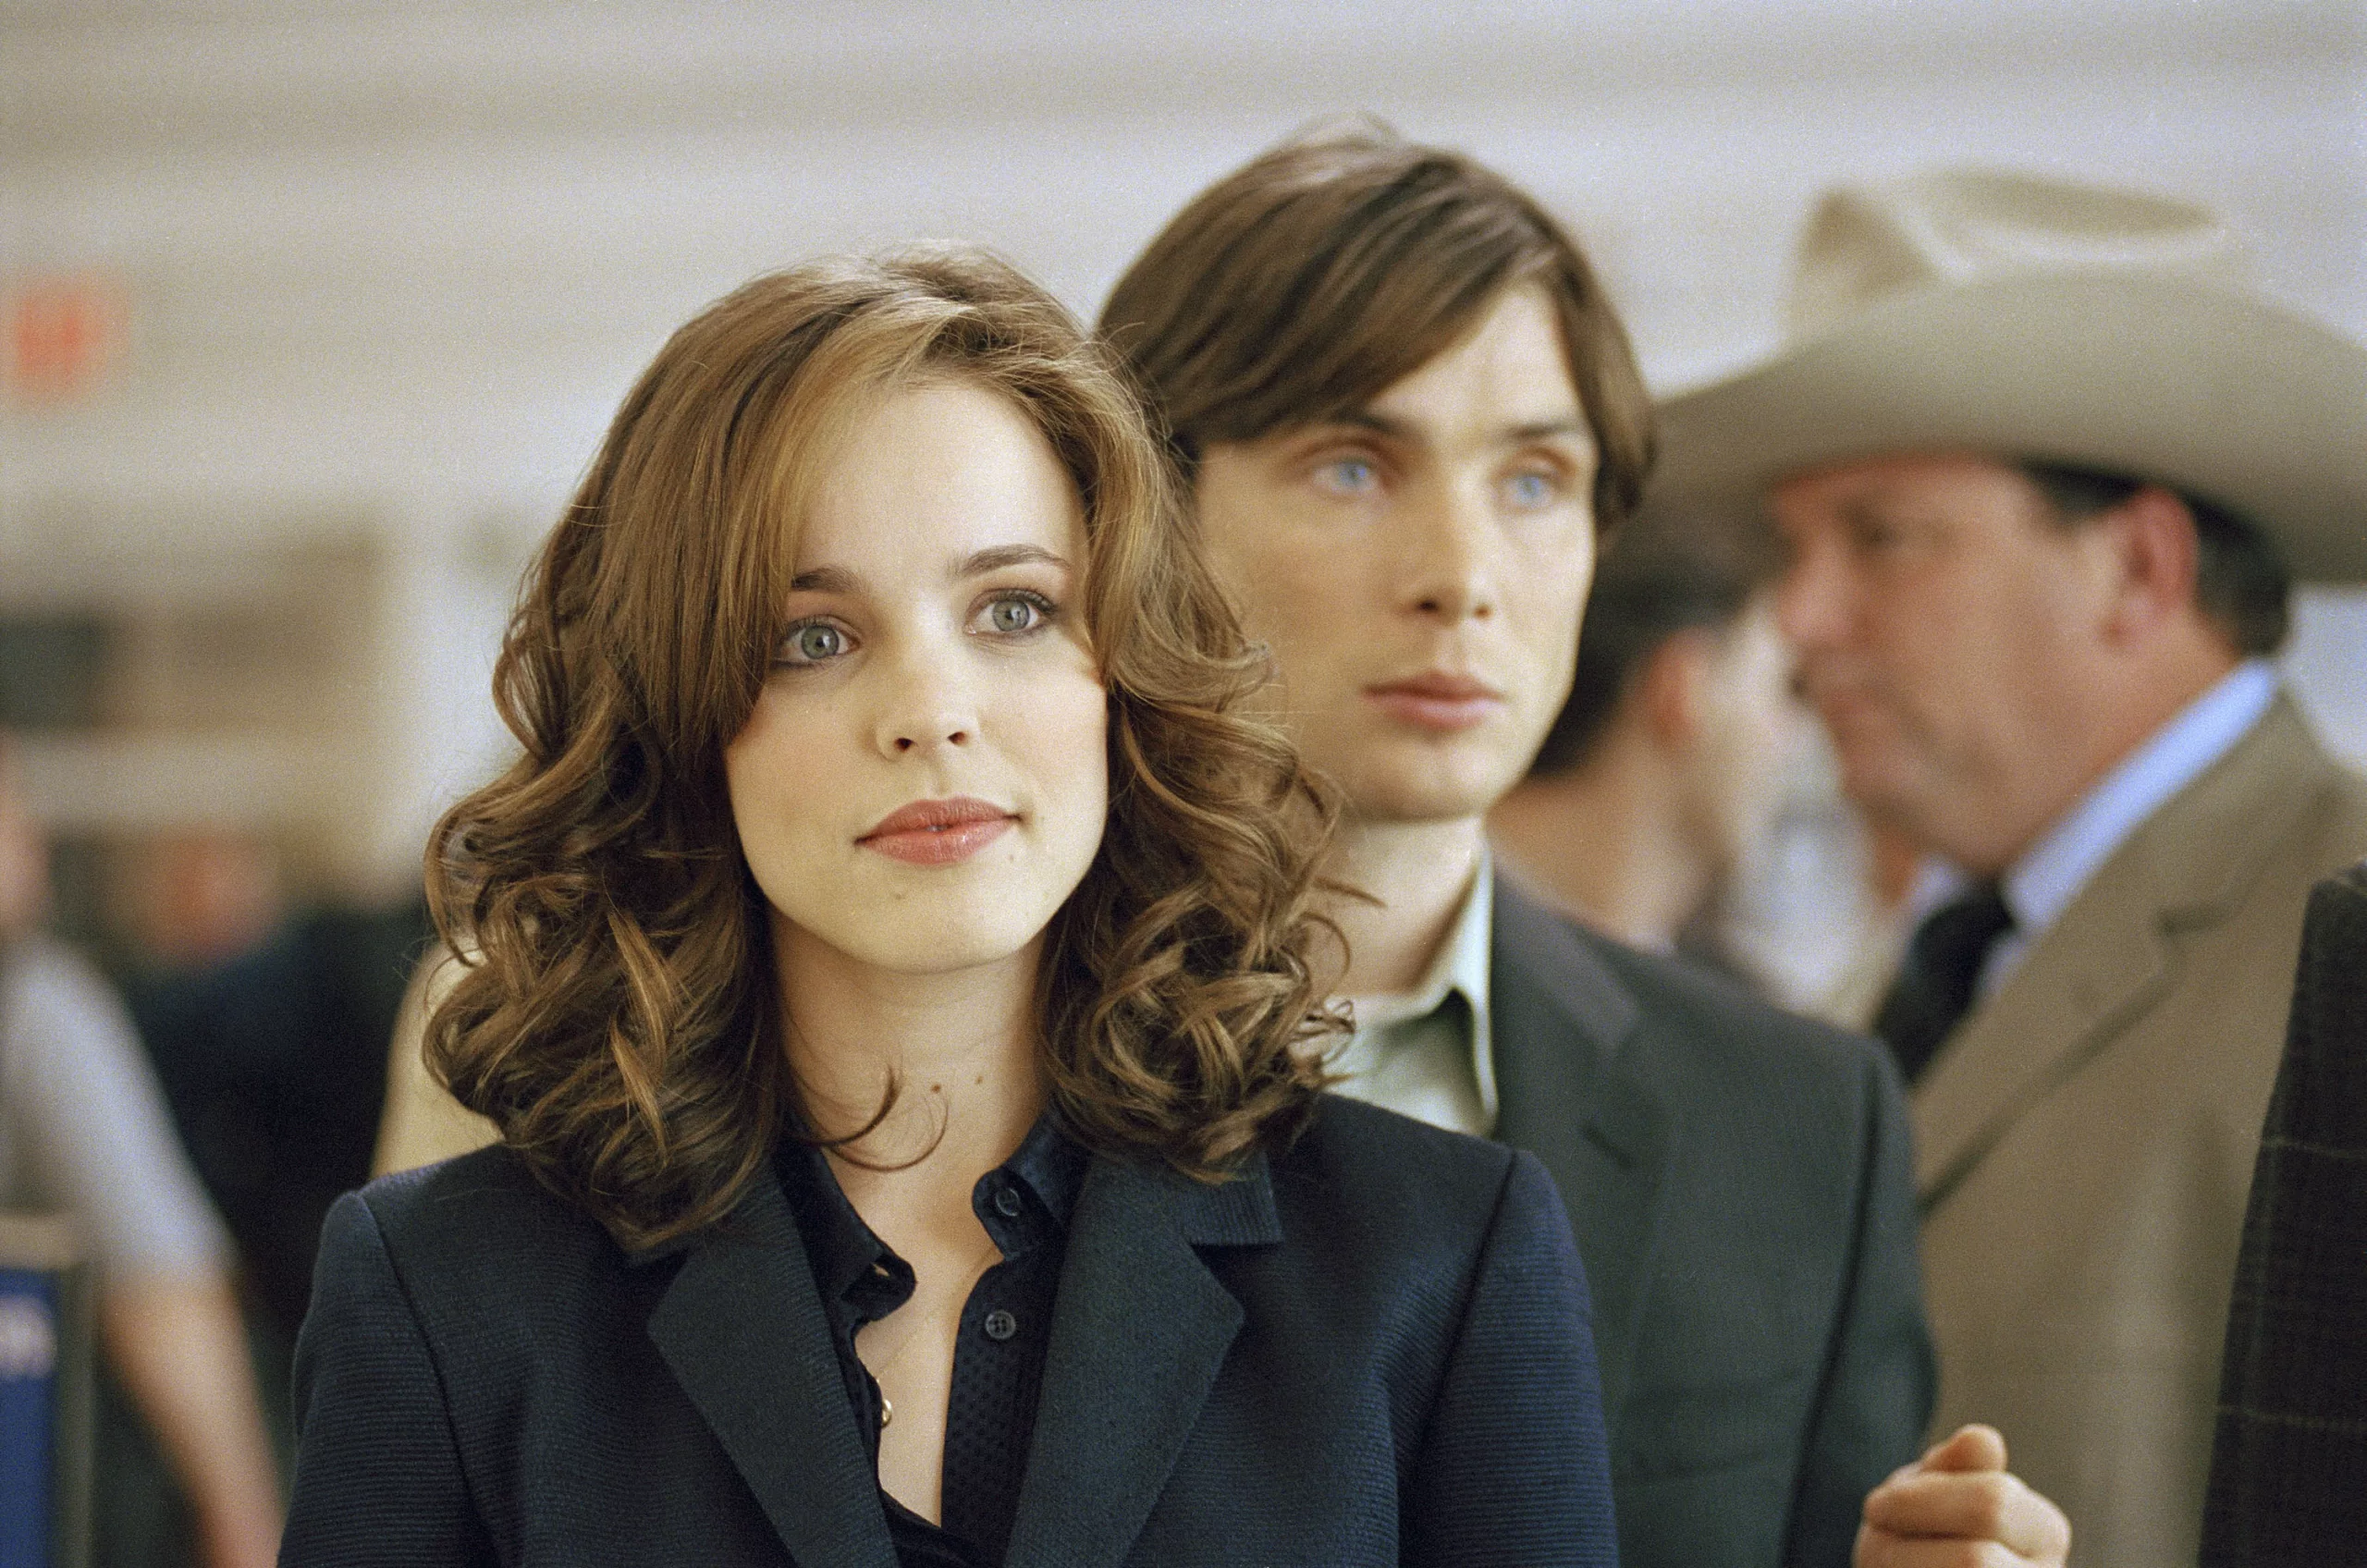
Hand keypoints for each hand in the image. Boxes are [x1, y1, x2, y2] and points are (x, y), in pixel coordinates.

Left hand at [1854, 1424, 2070, 1566]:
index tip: (1876, 1507)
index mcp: (2043, 1530)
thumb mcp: (1929, 1491)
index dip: (1918, 1501)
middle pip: (1975, 1562)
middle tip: (1873, 1549)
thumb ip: (1955, 1467)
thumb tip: (1982, 1439)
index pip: (1992, 1502)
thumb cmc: (1919, 1536)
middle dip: (1904, 1552)